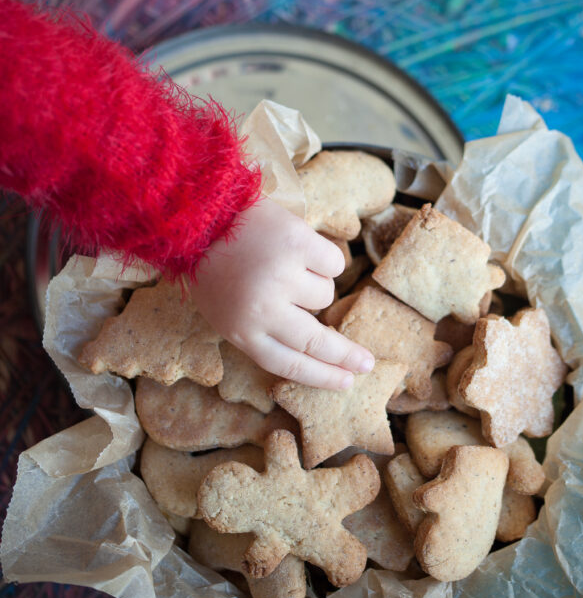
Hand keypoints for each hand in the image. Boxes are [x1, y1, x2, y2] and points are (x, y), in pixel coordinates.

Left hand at [190, 196, 374, 389]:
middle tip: (367, 363)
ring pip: (325, 295)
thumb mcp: (225, 312)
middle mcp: (265, 309)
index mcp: (243, 331)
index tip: (346, 382)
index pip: (290, 364)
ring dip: (314, 282)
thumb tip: (309, 350)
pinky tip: (300, 248)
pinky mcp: (299, 244)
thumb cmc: (213, 265)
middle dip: (346, 355)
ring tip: (285, 263)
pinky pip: (333, 263)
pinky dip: (324, 258)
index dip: (322, 376)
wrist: (200, 214)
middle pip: (316, 342)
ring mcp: (283, 275)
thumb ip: (261, 333)